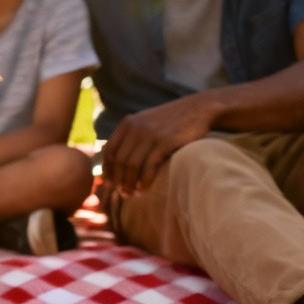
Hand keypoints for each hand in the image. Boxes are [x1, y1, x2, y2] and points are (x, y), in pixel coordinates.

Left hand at [101, 95, 216, 194]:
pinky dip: (144, 181)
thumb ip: (129, 136)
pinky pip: (149, 166)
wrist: (197, 109)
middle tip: (121, 194)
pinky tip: (143, 189)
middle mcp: (135, 128)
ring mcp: (149, 135)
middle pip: (119, 160)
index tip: (108, 184)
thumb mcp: (145, 122)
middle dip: (117, 180)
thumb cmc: (170, 120)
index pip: (109, 150)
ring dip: (129, 183)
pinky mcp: (165, 142)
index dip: (106, 169)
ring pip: (131, 165)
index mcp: (127, 124)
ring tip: (131, 194)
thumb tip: (112, 157)